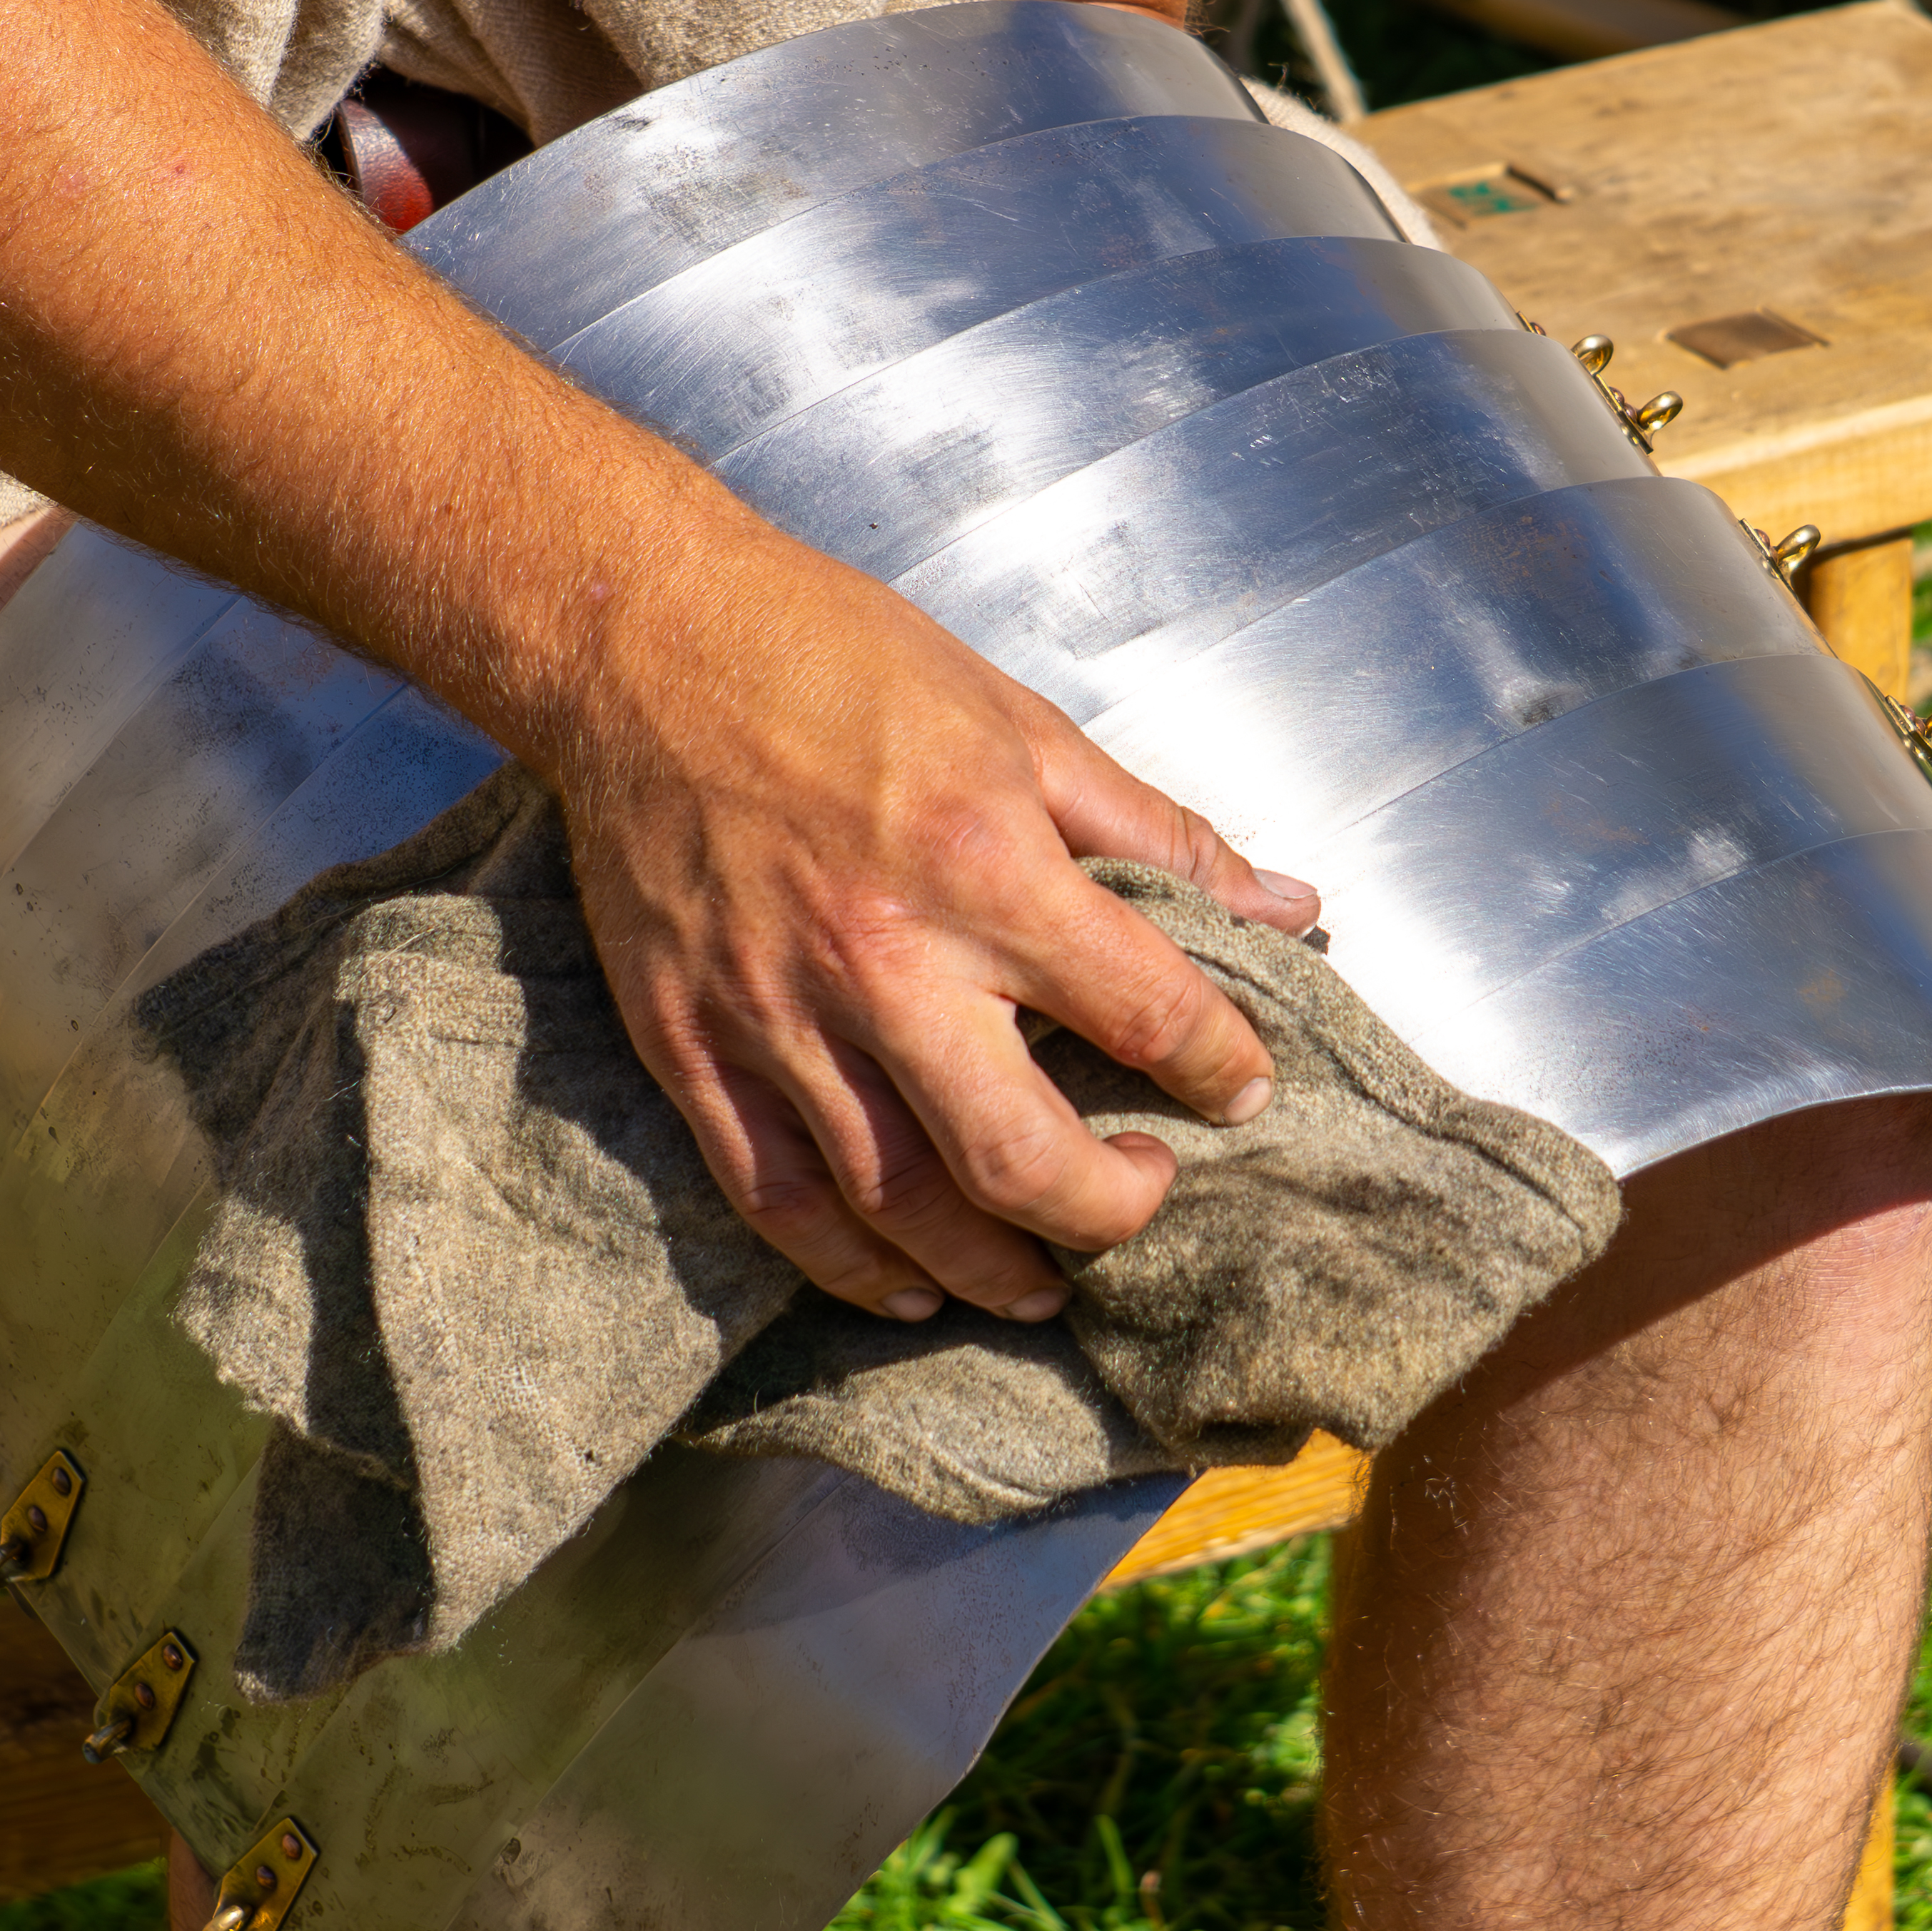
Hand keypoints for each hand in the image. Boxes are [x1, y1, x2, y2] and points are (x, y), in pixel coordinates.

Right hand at [544, 524, 1320, 1322]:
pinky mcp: (690, 1045)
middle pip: (1018, 1157)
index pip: (1145, 1010)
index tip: (1242, 1087)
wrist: (644, 644)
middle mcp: (883, 959)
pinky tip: (909, 1286)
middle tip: (1144, 1193)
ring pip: (896, 1204)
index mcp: (982, 865)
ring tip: (1045, 1278)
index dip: (1221, 1066)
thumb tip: (1288, 909)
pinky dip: (850, 1266)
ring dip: (989, 1268)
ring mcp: (776, 1016)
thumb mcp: (1022, 726)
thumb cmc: (835, 663)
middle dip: (1108, 1209)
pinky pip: (776, 1197)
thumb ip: (1158, 835)